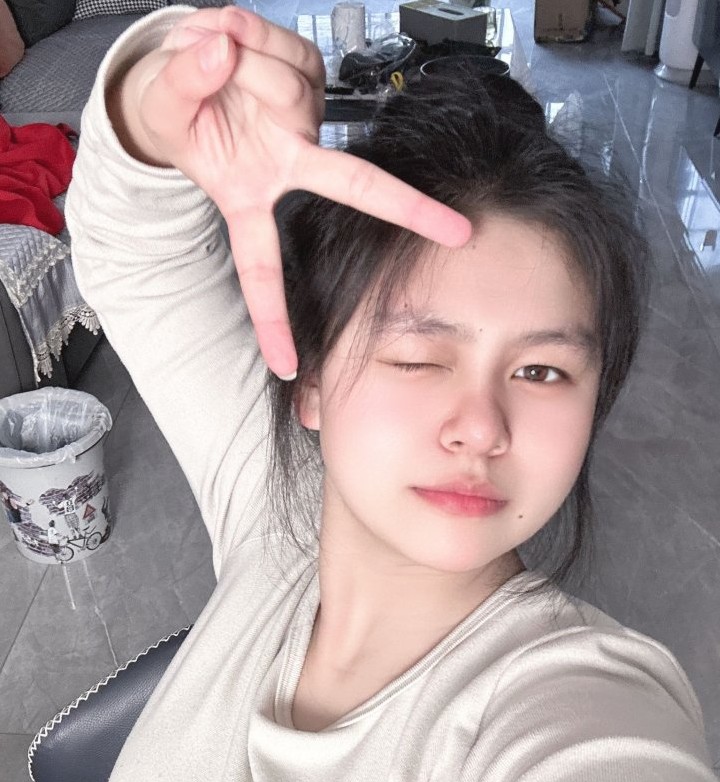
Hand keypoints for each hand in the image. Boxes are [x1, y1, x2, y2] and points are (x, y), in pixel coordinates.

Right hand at [109, 7, 471, 378]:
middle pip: (354, 186)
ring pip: (292, 87)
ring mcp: (304, 122)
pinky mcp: (313, 80)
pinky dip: (261, 39)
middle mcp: (287, 164)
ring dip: (249, 64)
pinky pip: (294, 54)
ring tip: (220, 65)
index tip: (289, 365)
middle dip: (408, 209)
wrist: (184, 66)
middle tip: (457, 233)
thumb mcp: (161, 103)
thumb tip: (222, 52)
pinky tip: (244, 52)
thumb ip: (184, 81)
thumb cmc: (176, 107)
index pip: (262, 269)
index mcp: (250, 196)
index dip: (273, 320)